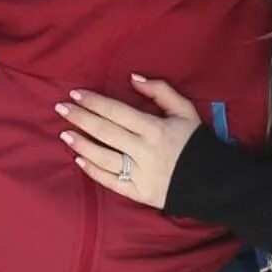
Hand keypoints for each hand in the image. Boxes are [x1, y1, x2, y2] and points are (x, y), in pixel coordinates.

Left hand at [56, 74, 199, 208]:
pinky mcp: (138, 193)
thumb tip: (133, 78)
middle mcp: (144, 150)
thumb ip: (160, 91)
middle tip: (60, 108)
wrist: (211, 181)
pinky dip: (93, 170)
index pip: (117, 112)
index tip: (76, 93)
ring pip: (104, 156)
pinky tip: (79, 159)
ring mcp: (140, 173)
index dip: (95, 102)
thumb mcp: (184, 110)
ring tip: (63, 134)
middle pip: (106, 131)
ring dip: (81, 144)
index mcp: (154, 128)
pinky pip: (111, 181)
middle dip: (80, 118)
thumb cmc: (194, 141)